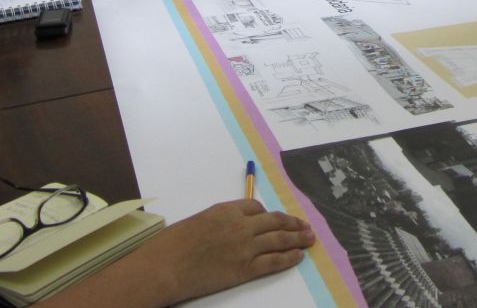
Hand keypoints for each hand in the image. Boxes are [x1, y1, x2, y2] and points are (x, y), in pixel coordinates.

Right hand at [155, 199, 314, 302]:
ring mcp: (245, 247)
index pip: (256, 208)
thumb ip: (218, 222)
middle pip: (274, 221)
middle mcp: (240, 225)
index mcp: (226, 210)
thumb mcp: (198, 221)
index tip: (273, 219)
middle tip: (306, 225)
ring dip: (298, 238)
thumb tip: (229, 229)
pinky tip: (298, 255)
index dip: (268, 214)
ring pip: (279, 239)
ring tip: (310, 238)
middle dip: (292, 223)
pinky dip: (289, 257)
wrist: (166, 266)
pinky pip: (274, 261)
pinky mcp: (245, 269)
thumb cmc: (172, 245)